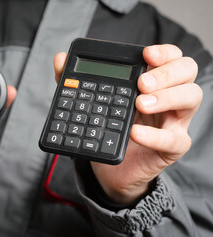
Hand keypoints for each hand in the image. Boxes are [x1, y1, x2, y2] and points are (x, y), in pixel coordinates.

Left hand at [54, 44, 201, 203]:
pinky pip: (174, 139)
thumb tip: (60, 59)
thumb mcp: (93, 102)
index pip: (171, 57)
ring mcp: (174, 121)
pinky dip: (155, 135)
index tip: (145, 54)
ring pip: (191, 97)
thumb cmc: (108, 130)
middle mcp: (169, 96)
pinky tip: (135, 133)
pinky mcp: (172, 146)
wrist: (111, 169)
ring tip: (140, 103)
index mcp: (153, 81)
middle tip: (142, 83)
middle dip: (166, 72)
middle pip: (187, 70)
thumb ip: (77, 81)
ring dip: (167, 97)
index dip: (163, 52)